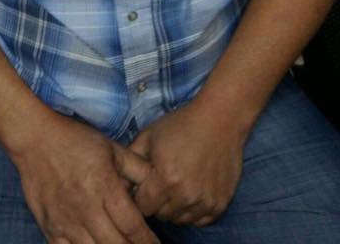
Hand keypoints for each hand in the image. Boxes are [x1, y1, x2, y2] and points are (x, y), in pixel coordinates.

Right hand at [12, 114, 159, 243]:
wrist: (35, 138)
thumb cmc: (75, 140)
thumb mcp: (111, 147)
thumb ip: (136, 168)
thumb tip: (156, 185)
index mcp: (104, 186)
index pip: (132, 225)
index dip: (147, 240)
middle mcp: (86, 208)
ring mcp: (66, 221)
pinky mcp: (49, 228)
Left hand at [129, 97, 244, 226]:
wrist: (220, 118)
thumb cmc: (182, 124)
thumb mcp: (149, 135)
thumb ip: (131, 159)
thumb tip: (119, 181)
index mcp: (165, 179)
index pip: (143, 207)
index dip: (140, 196)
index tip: (144, 185)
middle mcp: (186, 195)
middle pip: (161, 215)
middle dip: (157, 202)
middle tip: (161, 183)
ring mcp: (205, 201)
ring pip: (180, 220)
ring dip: (175, 207)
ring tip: (177, 185)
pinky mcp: (220, 204)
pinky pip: (200, 220)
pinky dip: (193, 210)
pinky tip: (192, 190)